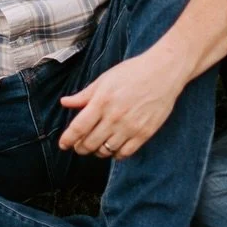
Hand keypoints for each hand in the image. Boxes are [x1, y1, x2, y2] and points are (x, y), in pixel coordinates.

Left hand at [58, 46, 183, 157]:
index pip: (78, 128)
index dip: (68, 139)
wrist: (163, 73)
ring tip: (95, 145)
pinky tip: (113, 148)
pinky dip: (115, 154)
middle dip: (80, 147)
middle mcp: (114, 117)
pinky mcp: (144, 133)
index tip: (63, 144)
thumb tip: (65, 102)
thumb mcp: (104, 79)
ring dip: (96, 151)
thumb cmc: (132, 72)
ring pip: (105, 151)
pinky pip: (124, 153)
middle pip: (89, 143)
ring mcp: (130, 127)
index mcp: (102, 101)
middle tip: (78, 146)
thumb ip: (84, 95)